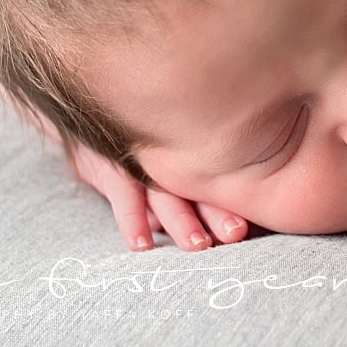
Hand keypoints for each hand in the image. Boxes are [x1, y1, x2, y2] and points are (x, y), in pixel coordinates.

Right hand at [62, 137, 251, 252]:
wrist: (93, 101)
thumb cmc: (136, 129)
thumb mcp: (170, 139)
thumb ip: (206, 166)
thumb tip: (243, 218)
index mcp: (187, 147)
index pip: (217, 172)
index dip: (234, 198)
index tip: (253, 222)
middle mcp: (164, 152)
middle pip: (194, 182)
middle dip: (215, 210)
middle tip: (236, 232)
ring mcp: (135, 157)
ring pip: (163, 191)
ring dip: (181, 219)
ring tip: (197, 244)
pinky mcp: (104, 163)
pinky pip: (122, 192)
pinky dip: (132, 218)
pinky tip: (142, 243)